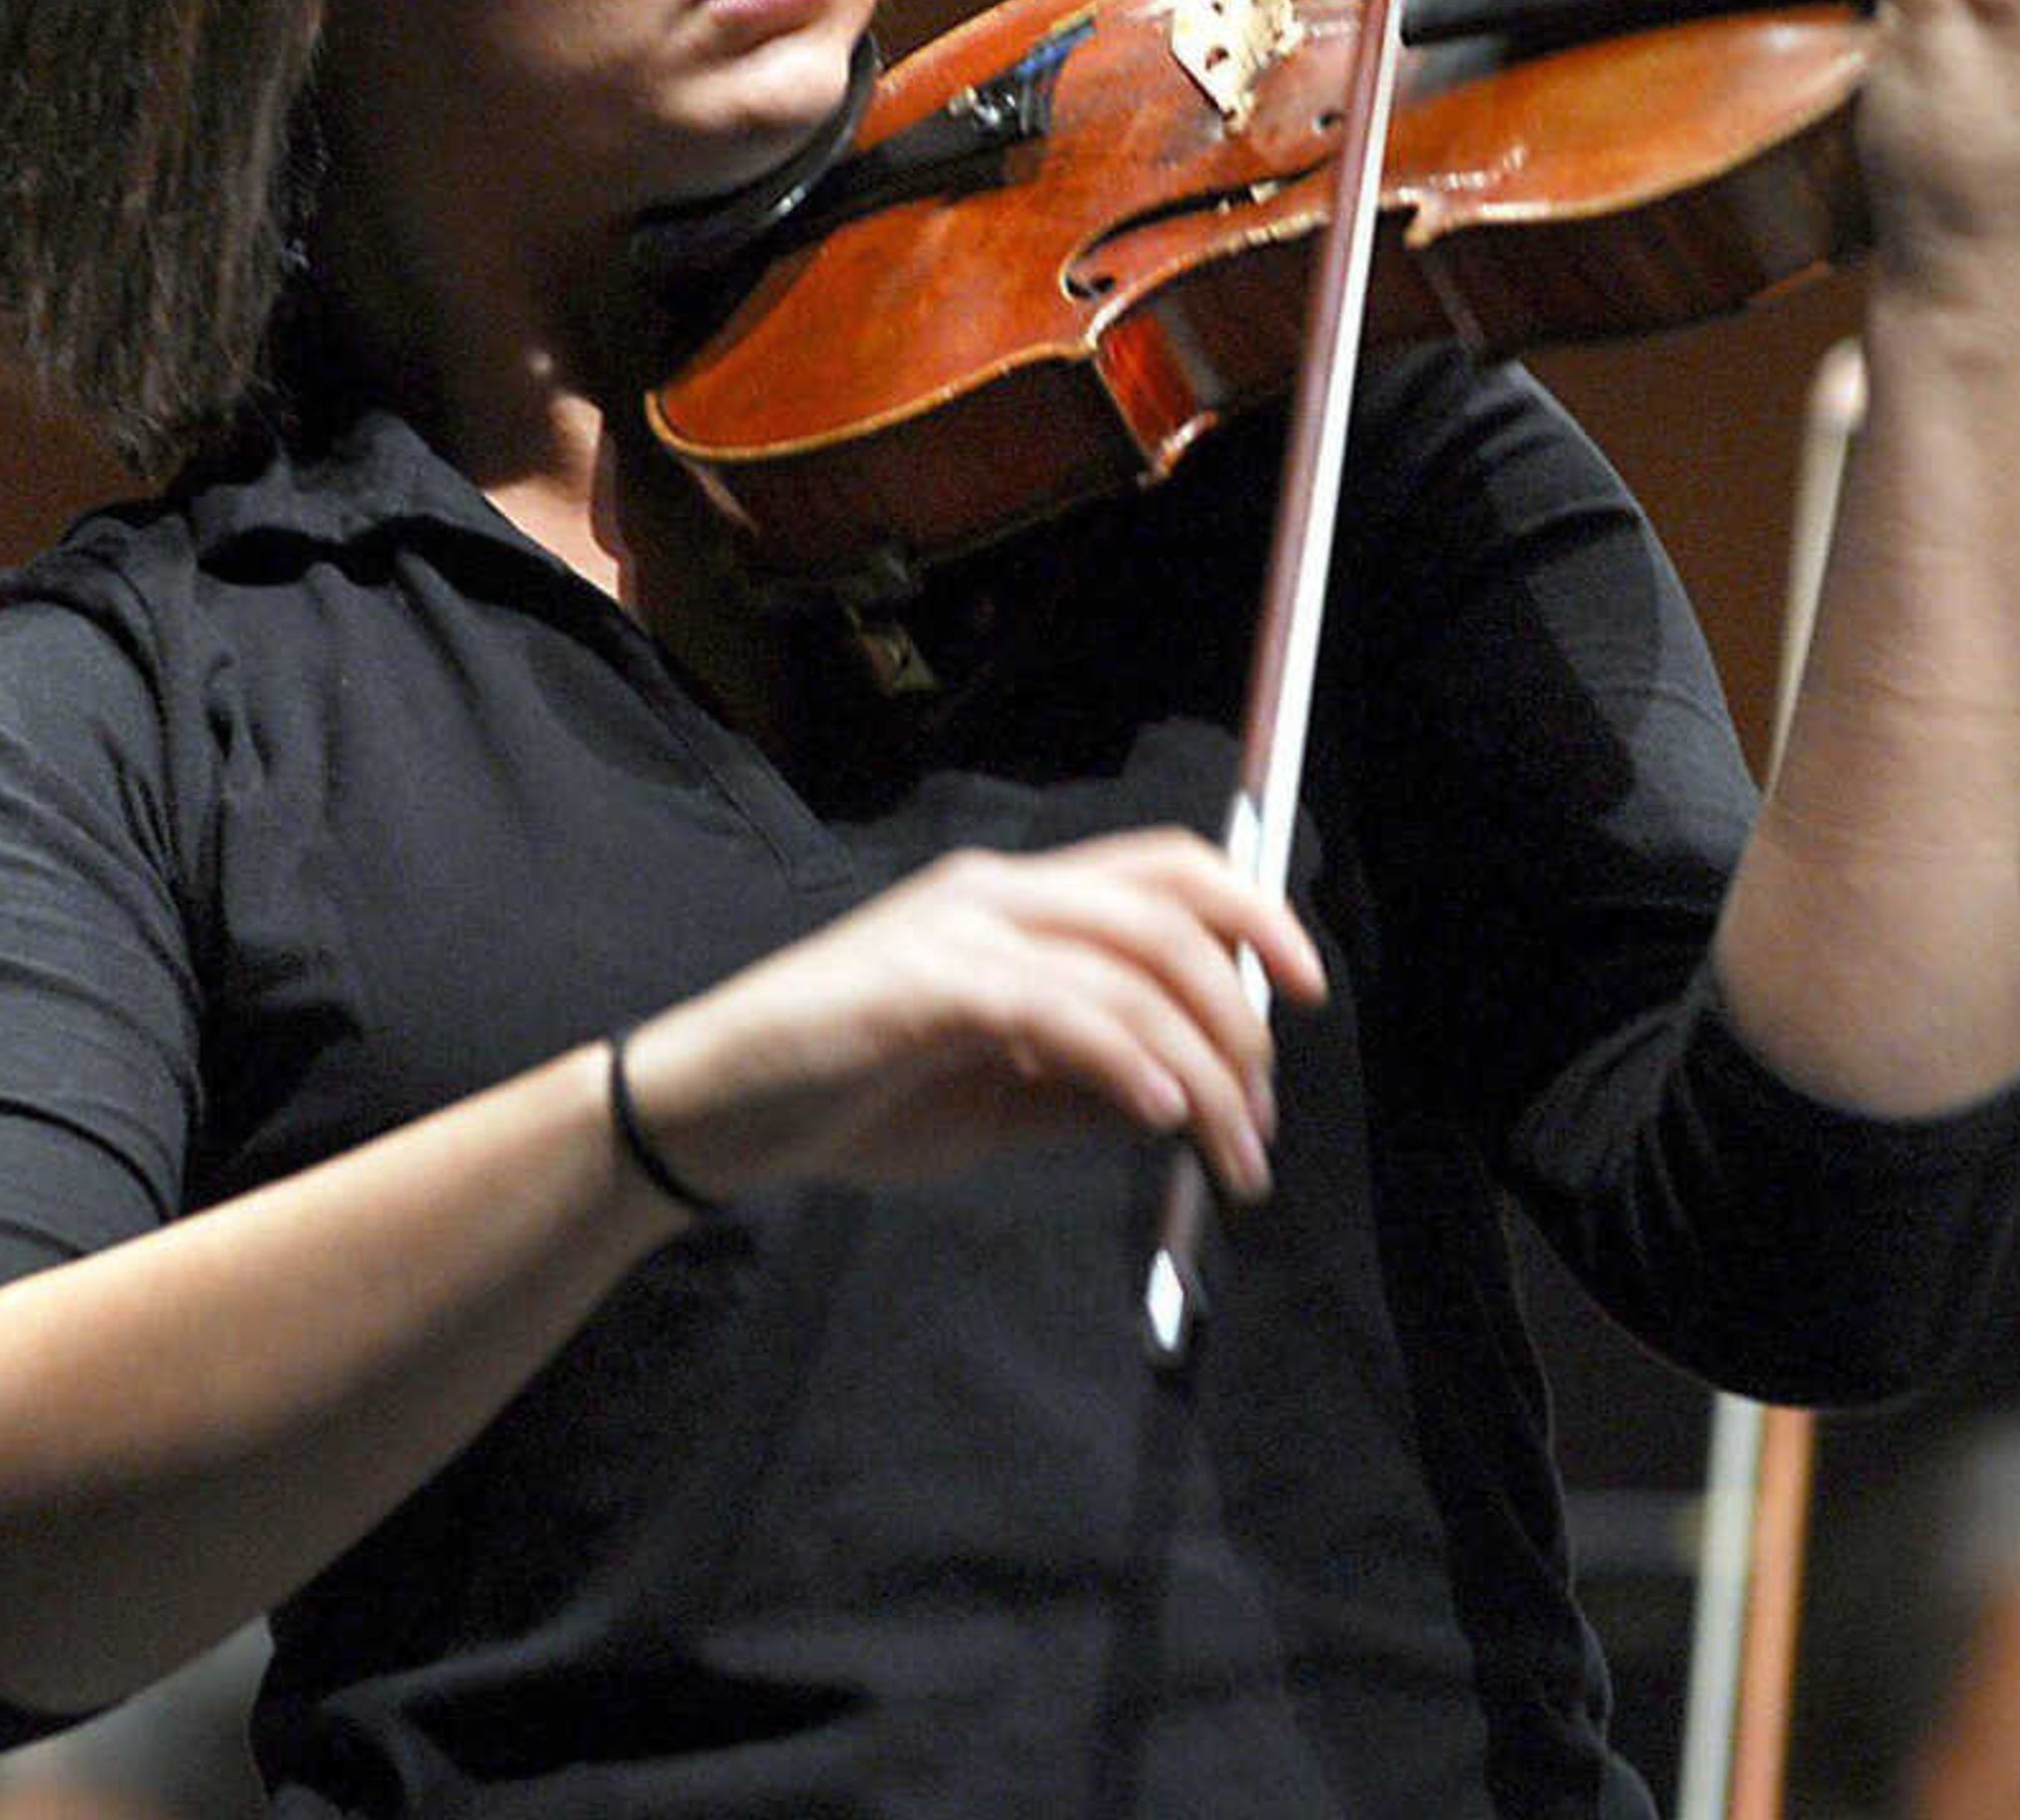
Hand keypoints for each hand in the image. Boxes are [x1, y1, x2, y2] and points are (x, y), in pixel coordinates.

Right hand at [613, 829, 1327, 1208]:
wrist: (711, 1112)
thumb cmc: (848, 1097)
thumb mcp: (994, 1096)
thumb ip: (1083, 1083)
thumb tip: (1186, 1097)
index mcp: (1016, 903)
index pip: (1166, 869)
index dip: (1256, 914)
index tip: (1308, 994)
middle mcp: (996, 892)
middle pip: (1169, 907)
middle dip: (1246, 1005)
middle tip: (1266, 1110)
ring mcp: (957, 930)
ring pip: (1131, 963)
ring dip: (1203, 1064)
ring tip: (1229, 1150)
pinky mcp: (921, 985)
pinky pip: (1058, 1007)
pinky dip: (1126, 1058)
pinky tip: (1157, 1114)